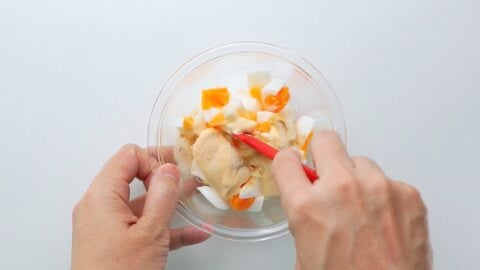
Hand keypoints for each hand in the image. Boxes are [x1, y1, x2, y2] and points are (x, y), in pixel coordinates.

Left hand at [71, 144, 209, 269]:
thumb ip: (162, 196)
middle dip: (165, 178)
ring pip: (141, 203)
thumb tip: (168, 168)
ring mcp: (106, 225)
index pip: (128, 157)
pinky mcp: (114, 242)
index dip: (154, 160)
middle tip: (189, 178)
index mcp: (102, 196)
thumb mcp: (150, 232)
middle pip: (134, 176)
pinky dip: (164, 226)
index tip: (175, 174)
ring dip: (169, 203)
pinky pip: (141, 225)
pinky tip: (194, 233)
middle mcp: (99, 206)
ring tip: (196, 199)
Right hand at [272, 131, 430, 269]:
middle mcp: (342, 189)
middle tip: (328, 177)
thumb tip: (307, 195)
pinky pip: (388, 180)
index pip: (285, 160)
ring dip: (356, 179)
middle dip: (323, 156)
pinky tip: (384, 220)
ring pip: (360, 161)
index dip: (289, 164)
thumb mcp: (305, 253)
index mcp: (307, 207)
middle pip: (326, 141)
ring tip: (362, 209)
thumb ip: (303, 215)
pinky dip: (384, 195)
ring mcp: (379, 187)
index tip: (293, 166)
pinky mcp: (408, 194)